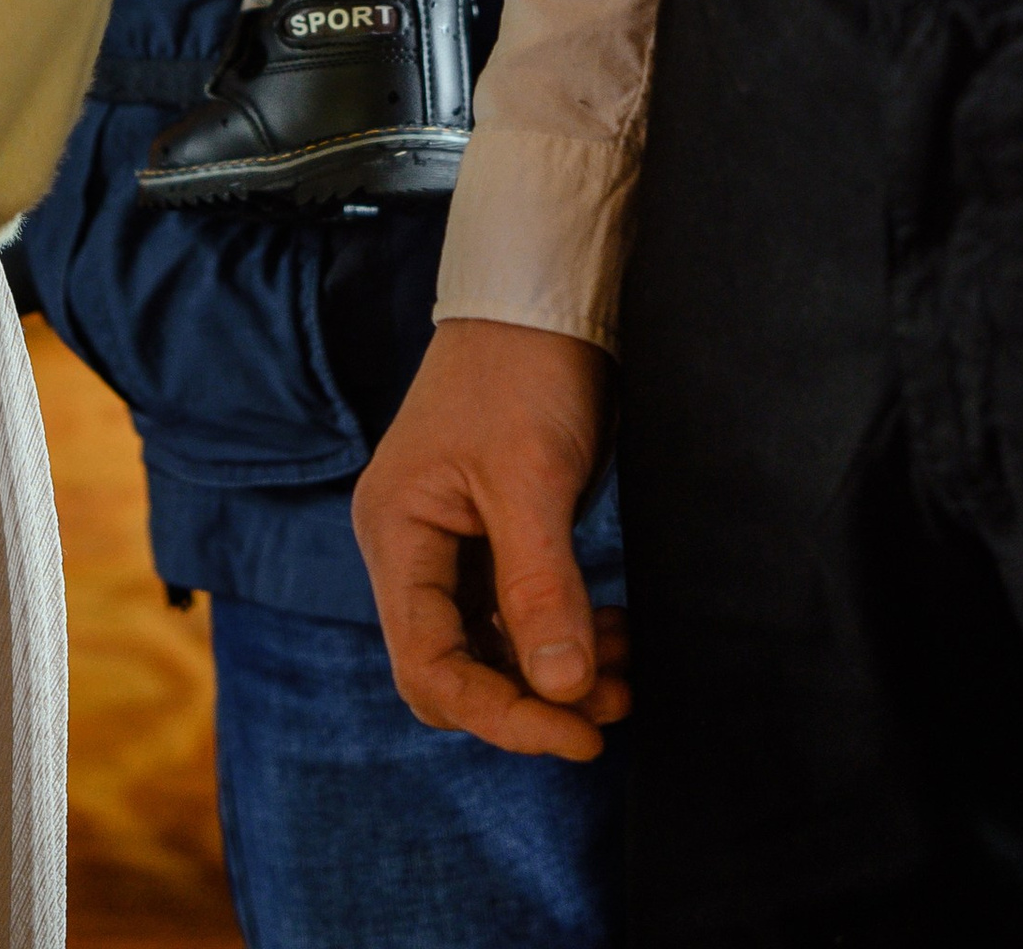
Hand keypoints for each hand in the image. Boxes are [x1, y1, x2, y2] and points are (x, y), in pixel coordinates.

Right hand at [354, 316, 626, 761]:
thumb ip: (539, 589)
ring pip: (492, 645)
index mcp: (396, 534)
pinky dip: (562, 633)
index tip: (580, 732)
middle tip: (612, 705)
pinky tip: (610, 632)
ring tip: (626, 672)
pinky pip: (516, 612)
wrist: (545, 289)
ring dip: (555, 670)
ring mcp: (450, 540)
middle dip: (531, 699)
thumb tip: (561, 693)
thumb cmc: (523, 364)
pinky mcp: (492, 530)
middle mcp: (412, 547)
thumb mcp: (531, 476)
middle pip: (455, 668)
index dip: (502, 716)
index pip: (431, 667)